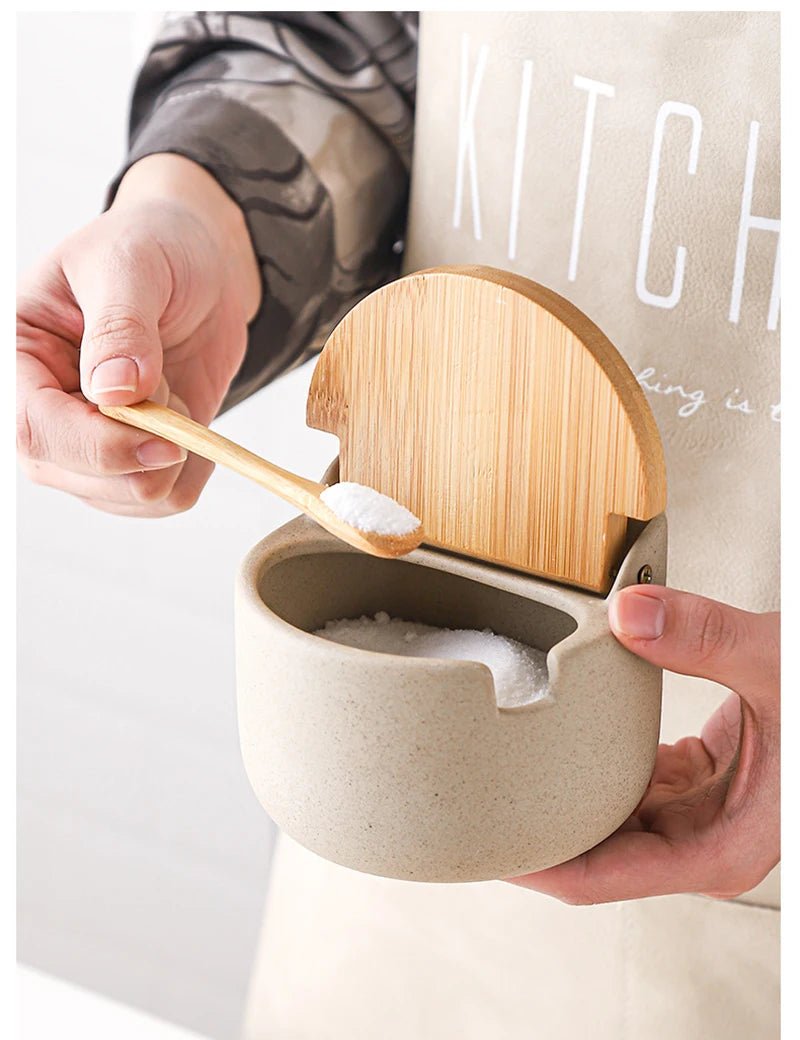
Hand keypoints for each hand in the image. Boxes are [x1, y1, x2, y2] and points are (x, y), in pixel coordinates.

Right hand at [17, 153, 260, 515]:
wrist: (200, 266)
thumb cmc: (151, 248)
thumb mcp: (131, 265)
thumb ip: (120, 326)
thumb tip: (114, 391)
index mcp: (19, 359)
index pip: (35, 430)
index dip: (99, 447)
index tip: (164, 439)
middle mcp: (45, 412)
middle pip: (82, 478)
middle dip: (144, 448)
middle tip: (164, 378)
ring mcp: (90, 447)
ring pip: (132, 498)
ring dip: (174, 451)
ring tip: (166, 384)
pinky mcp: (138, 462)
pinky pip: (170, 499)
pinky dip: (197, 465)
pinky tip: (189, 416)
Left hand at [511, 585, 779, 902]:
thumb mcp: (780, 667)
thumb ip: (707, 638)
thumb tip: (630, 614)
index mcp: (722, 848)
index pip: (603, 876)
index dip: (537, 864)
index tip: (484, 845)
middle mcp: (708, 840)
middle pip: (599, 849)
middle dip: (539, 826)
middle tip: (474, 795)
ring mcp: (705, 812)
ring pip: (615, 811)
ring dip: (567, 788)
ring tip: (505, 761)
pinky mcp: (706, 777)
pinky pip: (638, 777)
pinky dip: (603, 754)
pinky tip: (568, 729)